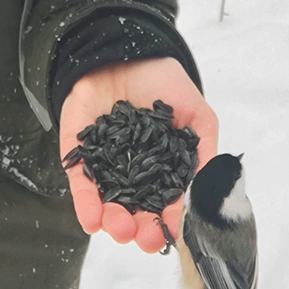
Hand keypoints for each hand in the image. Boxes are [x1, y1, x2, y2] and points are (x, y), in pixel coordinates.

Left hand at [59, 57, 218, 253]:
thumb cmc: (163, 82)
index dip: (171, 221)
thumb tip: (210, 192)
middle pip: (136, 212)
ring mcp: (104, 164)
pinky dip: (85, 202)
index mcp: (161, 170)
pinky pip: (80, 181)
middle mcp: (132, 173)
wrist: (127, 50)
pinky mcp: (78, 152)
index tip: (175, 231)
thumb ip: (205, 153)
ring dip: (114, 222)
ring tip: (121, 227)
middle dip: (141, 230)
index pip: (166, 204)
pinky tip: (92, 220)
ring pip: (107, 203)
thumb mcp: (197, 117)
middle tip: (146, 238)